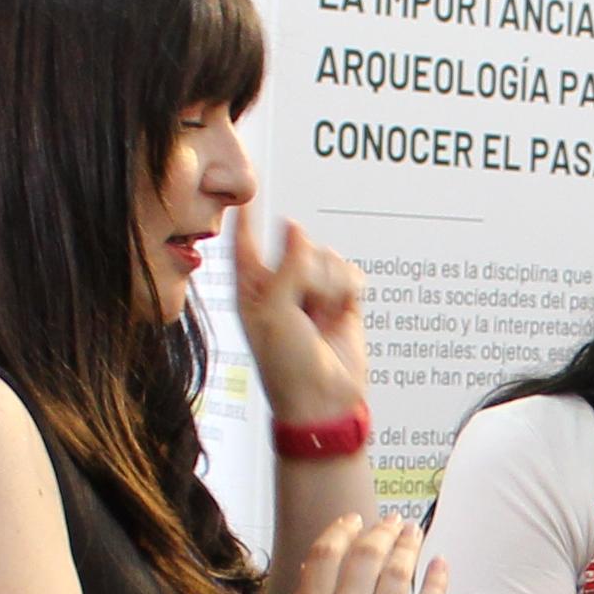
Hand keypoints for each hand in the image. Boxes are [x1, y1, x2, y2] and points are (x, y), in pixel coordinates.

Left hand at [231, 207, 370, 428]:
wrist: (325, 402)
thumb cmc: (286, 366)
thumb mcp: (275, 311)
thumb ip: (286, 266)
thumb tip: (295, 227)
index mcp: (252, 290)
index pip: (245, 244)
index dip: (246, 218)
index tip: (247, 192)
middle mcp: (281, 287)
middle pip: (298, 246)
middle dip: (308, 269)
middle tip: (304, 304)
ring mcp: (312, 293)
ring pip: (327, 257)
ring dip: (329, 284)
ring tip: (323, 316)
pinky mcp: (341, 301)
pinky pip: (349, 273)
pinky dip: (348, 289)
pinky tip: (341, 310)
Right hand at [267, 512, 443, 593]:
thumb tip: (312, 581)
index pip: (327, 554)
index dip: (342, 530)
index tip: (353, 518)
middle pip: (367, 555)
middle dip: (381, 531)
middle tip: (392, 520)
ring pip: (397, 573)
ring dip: (408, 546)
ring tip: (414, 531)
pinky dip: (436, 580)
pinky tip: (441, 563)